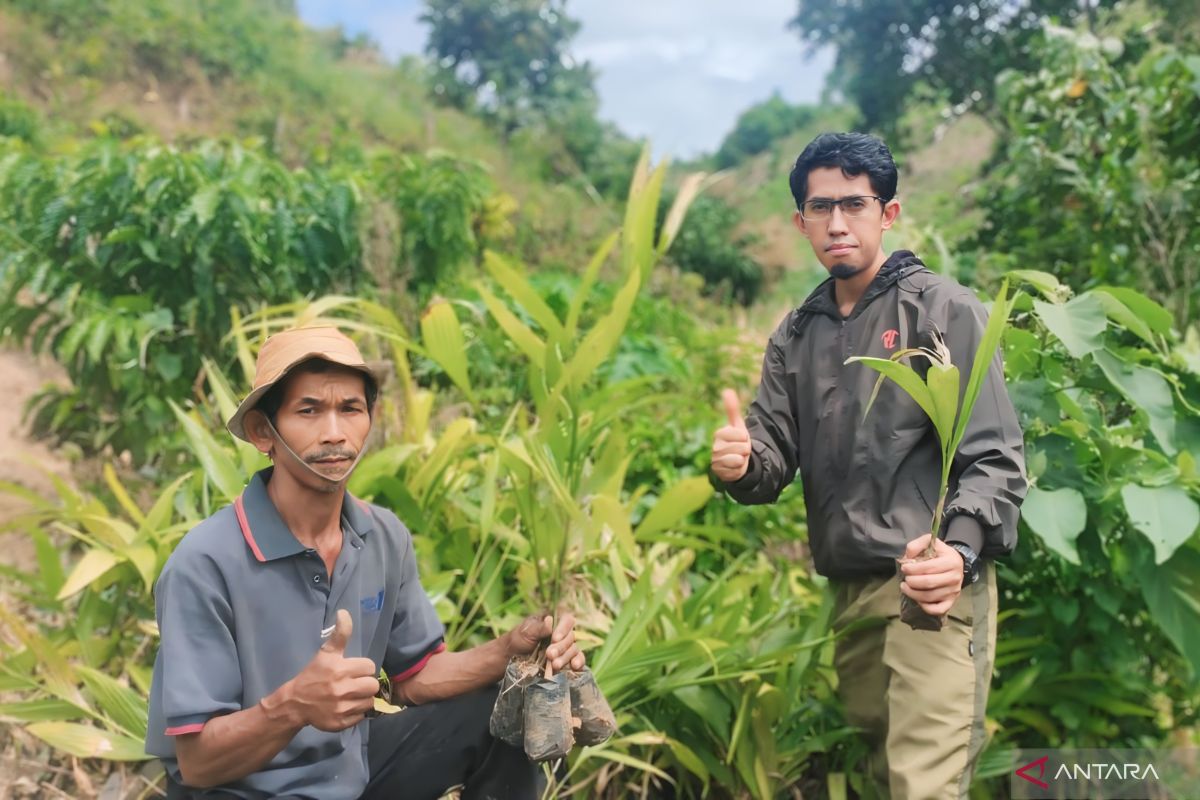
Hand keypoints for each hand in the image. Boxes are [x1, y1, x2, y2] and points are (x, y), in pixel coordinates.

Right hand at [281, 609, 379, 731]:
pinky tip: (345, 706)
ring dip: (362, 698)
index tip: (353, 670)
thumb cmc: (313, 675)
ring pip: (369, 701)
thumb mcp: (325, 653)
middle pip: (373, 685)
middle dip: (365, 684)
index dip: (363, 668)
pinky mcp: (341, 722)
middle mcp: (342, 688)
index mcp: (340, 669)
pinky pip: (361, 716)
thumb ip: (339, 634)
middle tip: (354, 684)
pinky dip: (356, 712)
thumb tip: (344, 612)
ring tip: (351, 695)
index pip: (370, 667)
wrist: (295, 703)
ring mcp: (342, 707)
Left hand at [507, 613, 585, 671]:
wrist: (511, 658)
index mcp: (555, 622)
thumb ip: (539, 628)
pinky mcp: (566, 662)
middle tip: (549, 654)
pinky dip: (579, 663)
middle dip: (561, 647)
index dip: (564, 628)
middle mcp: (563, 634)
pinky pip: (578, 660)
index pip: (567, 620)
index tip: (555, 638)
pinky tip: (575, 666)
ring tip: (554, 665)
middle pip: (571, 638)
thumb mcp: (526, 632)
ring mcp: (566, 649)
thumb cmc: (518, 640)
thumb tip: (550, 620)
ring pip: (574, 650)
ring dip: (565, 657)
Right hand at [711, 389, 750, 481]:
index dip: (745, 438)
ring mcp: (716, 460)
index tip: (741, 439)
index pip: (740, 435)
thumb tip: (727, 390)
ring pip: (738, 458)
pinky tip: (735, 467)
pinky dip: (739, 469)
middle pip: (741, 447)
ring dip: (743, 459)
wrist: (735, 461)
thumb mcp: (737, 425)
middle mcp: (715, 447)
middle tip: (740, 449)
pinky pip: (736, 469)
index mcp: (719, 434)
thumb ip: (732, 409)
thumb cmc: (736, 441)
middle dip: (745, 449)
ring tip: (738, 457)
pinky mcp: (719, 472)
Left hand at [898, 535, 963, 616]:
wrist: (955, 562)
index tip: (904, 568)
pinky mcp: (951, 601)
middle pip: (928, 583)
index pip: (928, 568)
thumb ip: (916, 545)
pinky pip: (938, 610)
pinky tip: (918, 599)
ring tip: (905, 587)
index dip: (912, 569)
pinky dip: (925, 607)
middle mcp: (955, 577)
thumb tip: (907, 558)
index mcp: (951, 561)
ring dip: (913, 594)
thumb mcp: (930, 542)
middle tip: (905, 579)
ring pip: (930, 597)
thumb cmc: (940, 553)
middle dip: (911, 582)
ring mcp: (954, 591)